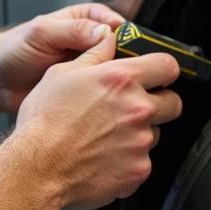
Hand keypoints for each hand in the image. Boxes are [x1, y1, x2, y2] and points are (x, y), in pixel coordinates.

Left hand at [0, 2, 126, 114]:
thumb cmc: (12, 51)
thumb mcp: (41, 33)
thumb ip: (72, 30)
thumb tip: (104, 31)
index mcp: (80, 20)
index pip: (109, 19)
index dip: (120, 29)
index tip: (125, 40)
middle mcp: (86, 42)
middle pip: (117, 45)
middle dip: (123, 56)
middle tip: (128, 65)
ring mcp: (86, 66)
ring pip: (112, 69)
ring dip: (116, 76)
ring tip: (118, 83)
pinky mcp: (84, 90)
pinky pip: (102, 90)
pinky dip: (106, 94)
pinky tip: (107, 98)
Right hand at [14, 28, 181, 209]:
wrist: (37, 168)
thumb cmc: (44, 121)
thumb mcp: (61, 73)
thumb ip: (94, 54)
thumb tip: (108, 39)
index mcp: (121, 79)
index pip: (168, 65)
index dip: (163, 69)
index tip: (157, 76)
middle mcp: (138, 109)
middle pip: (173, 102)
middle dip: (158, 103)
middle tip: (133, 107)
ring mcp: (141, 142)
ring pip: (155, 133)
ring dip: (139, 133)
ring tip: (107, 136)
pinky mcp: (139, 171)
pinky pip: (143, 161)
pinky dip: (128, 160)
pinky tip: (103, 158)